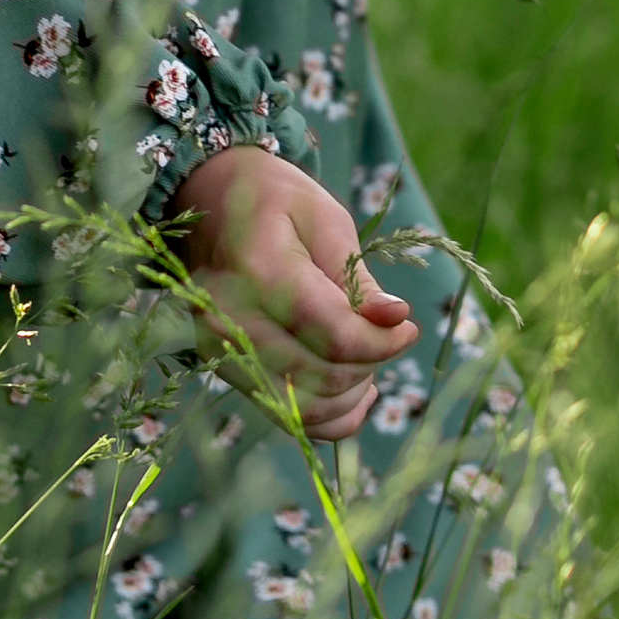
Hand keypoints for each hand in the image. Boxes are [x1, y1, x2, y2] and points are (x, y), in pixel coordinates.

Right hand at [173, 147, 415, 441]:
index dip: (381, 342)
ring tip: (368, 355)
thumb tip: (396, 320)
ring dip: (352, 392)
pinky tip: (353, 389)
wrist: (209, 202)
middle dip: (371, 362)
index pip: (333, 334)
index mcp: (259, 270)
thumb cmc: (274, 200)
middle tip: (389, 333)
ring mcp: (222, 351)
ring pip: (305, 408)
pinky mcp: (225, 369)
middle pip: (322, 375)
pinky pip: (286, 417)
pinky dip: (329, 416)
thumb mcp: (325, 218)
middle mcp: (231, 321)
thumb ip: (358, 276)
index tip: (408, 327)